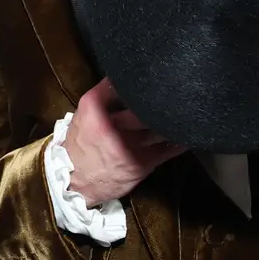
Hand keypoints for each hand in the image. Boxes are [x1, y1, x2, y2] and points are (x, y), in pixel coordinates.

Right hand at [64, 79, 183, 206]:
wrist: (74, 183)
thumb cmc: (80, 145)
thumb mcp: (84, 113)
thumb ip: (104, 94)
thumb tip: (126, 77)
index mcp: (94, 108)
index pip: (122, 83)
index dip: (141, 78)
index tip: (153, 77)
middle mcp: (114, 124)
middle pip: (145, 103)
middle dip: (160, 97)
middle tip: (174, 90)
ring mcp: (130, 145)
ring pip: (160, 124)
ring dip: (172, 118)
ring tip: (182, 110)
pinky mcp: (143, 163)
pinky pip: (169, 148)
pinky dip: (179, 138)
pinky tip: (184, 131)